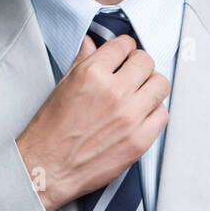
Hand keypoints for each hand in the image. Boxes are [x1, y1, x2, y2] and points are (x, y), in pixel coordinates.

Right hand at [16, 33, 169, 210]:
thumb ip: (82, 61)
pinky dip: (154, 112)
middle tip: (132, 74)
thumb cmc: (50, 131)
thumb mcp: (62, 87)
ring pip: (160, 84)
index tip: (124, 55)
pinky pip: (162, 114)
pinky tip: (141, 115)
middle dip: (139, 65)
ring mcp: (129, 116)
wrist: (47, 168)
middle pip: (146, 61)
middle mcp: (113, 92)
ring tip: (139, 94)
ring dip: (151, 86)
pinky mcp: (139, 140)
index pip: (124, 45)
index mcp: (91, 74)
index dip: (124, 48)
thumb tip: (91, 42)